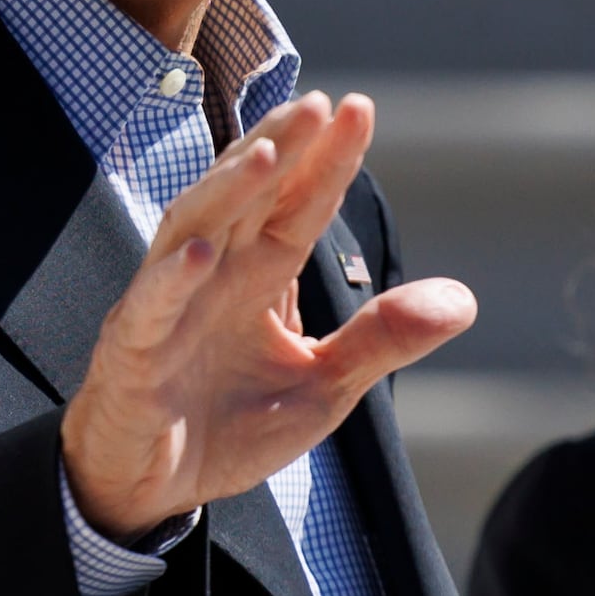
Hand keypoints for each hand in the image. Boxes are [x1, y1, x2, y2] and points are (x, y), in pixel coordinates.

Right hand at [59, 92, 475, 540]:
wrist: (153, 490)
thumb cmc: (230, 428)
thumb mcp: (323, 388)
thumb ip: (381, 340)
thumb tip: (464, 302)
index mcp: (258, 278)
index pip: (297, 208)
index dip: (326, 162)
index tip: (360, 110)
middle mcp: (212, 277)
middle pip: (244, 198)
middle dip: (279, 148)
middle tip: (318, 105)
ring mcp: (167, 308)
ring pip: (192, 230)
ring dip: (226, 192)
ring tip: (267, 156)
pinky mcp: (131, 353)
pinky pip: (149, 308)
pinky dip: (170, 280)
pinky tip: (199, 254)